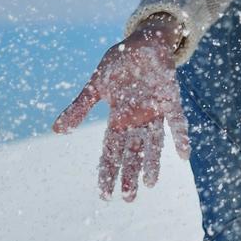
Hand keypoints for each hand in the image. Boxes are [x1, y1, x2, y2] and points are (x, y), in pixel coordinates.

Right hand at [53, 16, 188, 201]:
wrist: (143, 41)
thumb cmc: (118, 65)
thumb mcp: (95, 86)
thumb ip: (79, 108)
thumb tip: (56, 131)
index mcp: (118, 119)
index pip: (111, 151)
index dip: (107, 172)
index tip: (104, 195)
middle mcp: (137, 120)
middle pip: (132, 152)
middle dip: (129, 174)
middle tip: (127, 198)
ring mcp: (155, 111)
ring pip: (153, 142)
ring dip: (152, 162)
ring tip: (150, 183)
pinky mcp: (170, 98)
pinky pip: (176, 120)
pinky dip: (180, 136)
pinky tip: (184, 154)